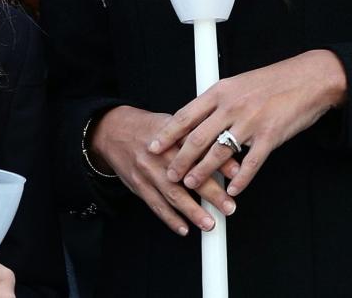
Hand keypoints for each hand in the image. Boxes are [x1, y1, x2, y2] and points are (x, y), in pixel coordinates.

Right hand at [91, 106, 238, 235]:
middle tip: (229, 207)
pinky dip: (170, 218)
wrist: (113, 131)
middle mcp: (161, 154)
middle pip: (188, 175)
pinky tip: (183, 228)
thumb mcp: (174, 124)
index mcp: (173, 135)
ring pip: (172, 194)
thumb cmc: (148, 128)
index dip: (219, 161)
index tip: (238, 173)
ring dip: (192, 212)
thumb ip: (198, 138)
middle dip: (210, 193)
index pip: (200, 149)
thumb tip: (229, 152)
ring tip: (209, 224)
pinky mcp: (138, 184)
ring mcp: (148, 170)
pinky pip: (155, 204)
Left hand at [150, 49, 347, 197]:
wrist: (308, 78)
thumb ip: (217, 102)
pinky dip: (241, 179)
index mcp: (219, 92)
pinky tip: (232, 189)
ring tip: (190, 184)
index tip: (153, 147)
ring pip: (219, 152)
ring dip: (202, 171)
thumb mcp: (236, 84)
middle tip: (168, 175)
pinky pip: (252, 162)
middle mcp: (231, 106)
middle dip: (180, 159)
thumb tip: (195, 119)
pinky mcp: (271, 136)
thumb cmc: (271, 82)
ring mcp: (251, 121)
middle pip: (197, 137)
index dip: (167, 134)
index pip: (185, 115)